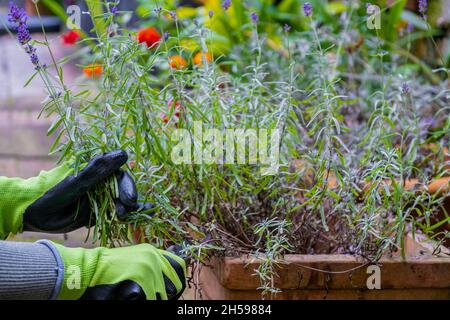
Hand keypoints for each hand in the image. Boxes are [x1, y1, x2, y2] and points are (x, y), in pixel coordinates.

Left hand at [0, 150, 151, 237]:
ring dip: (127, 208)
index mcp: (97, 170)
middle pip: (124, 189)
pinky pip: (115, 212)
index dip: (127, 186)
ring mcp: (100, 197)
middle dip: (127, 199)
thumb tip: (124, 153)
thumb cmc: (53, 192)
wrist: (34, 214)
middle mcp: (101, 182)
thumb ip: (100, 169)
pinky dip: (128, 215)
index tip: (128, 199)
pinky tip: (141, 215)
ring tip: (122, 216)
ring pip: (122, 201)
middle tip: (124, 210)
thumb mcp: (77, 181)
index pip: (120, 175)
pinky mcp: (98, 211)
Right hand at [43, 241, 185, 299]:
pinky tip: (131, 297)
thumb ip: (151, 264)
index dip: (176, 281)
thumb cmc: (107, 269)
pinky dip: (144, 299)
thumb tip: (169, 281)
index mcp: (153, 252)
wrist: (88, 270)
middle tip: (150, 294)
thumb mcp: (133, 259)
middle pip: (174, 285)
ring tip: (137, 294)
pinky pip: (152, 299)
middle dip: (165, 294)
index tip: (170, 290)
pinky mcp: (143, 284)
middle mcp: (154, 259)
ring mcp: (149, 271)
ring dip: (152, 297)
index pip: (179, 267)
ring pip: (162, 295)